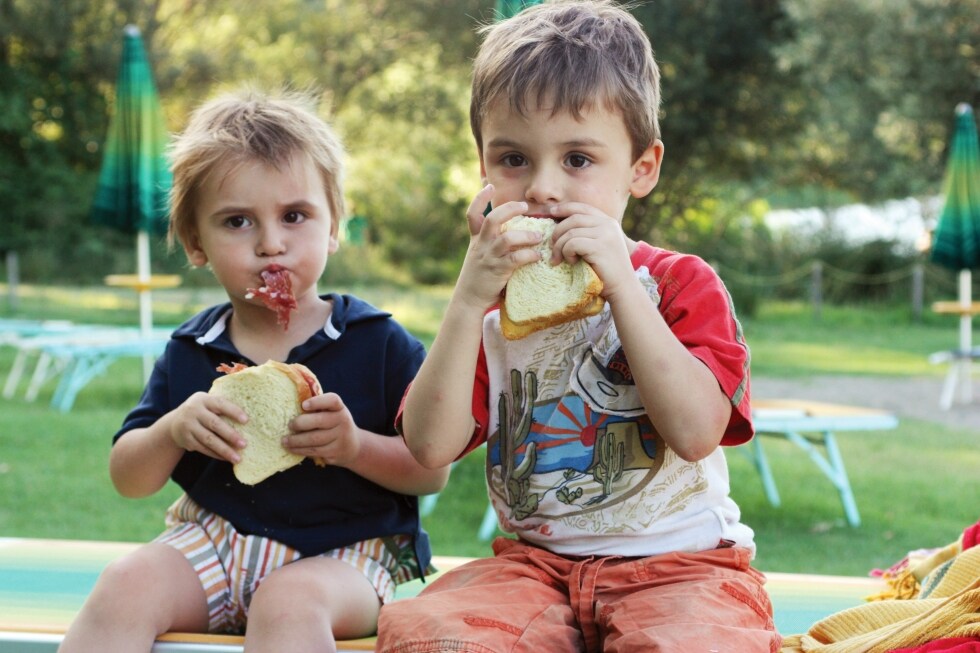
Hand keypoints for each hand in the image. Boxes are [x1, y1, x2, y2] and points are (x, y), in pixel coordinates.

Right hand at [168, 392, 247, 462]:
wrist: (174, 423)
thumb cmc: (202, 411)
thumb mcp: (208, 403)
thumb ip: (223, 407)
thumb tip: (250, 417)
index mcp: (203, 399)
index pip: (220, 403)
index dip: (233, 411)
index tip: (246, 420)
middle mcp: (194, 411)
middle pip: (214, 424)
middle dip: (230, 435)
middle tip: (244, 444)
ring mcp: (188, 426)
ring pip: (208, 440)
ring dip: (224, 450)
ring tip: (237, 458)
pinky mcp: (186, 440)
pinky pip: (203, 449)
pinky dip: (216, 454)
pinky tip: (227, 458)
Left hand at [284, 393, 360, 467]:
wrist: (353, 447)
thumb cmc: (335, 424)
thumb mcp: (332, 413)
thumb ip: (318, 407)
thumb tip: (294, 403)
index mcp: (340, 408)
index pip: (332, 400)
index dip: (317, 402)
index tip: (304, 405)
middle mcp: (343, 422)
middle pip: (320, 421)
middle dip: (300, 423)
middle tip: (289, 425)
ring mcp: (341, 438)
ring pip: (314, 439)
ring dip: (296, 440)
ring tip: (285, 440)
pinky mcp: (335, 452)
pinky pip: (314, 451)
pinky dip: (300, 450)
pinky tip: (291, 448)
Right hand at [455, 184, 543, 309]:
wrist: (469, 299)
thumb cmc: (480, 277)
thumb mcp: (480, 255)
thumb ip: (491, 242)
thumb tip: (510, 230)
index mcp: (476, 239)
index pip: (472, 214)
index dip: (479, 198)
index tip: (488, 185)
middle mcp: (481, 245)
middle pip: (492, 219)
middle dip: (509, 209)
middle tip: (525, 207)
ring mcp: (489, 257)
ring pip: (507, 239)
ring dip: (526, 236)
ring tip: (538, 237)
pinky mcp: (498, 271)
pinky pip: (515, 259)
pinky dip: (529, 256)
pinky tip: (538, 257)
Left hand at [548, 202, 635, 300]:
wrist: (623, 287)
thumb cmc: (606, 270)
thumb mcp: (598, 245)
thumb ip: (586, 233)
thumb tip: (559, 223)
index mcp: (608, 222)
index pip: (582, 207)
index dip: (565, 208)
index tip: (551, 212)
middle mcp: (608, 225)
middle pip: (573, 219)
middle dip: (557, 232)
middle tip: (551, 246)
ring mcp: (605, 235)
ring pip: (570, 232)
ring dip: (559, 247)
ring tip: (559, 259)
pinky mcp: (600, 247)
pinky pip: (572, 244)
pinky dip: (566, 253)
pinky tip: (571, 262)